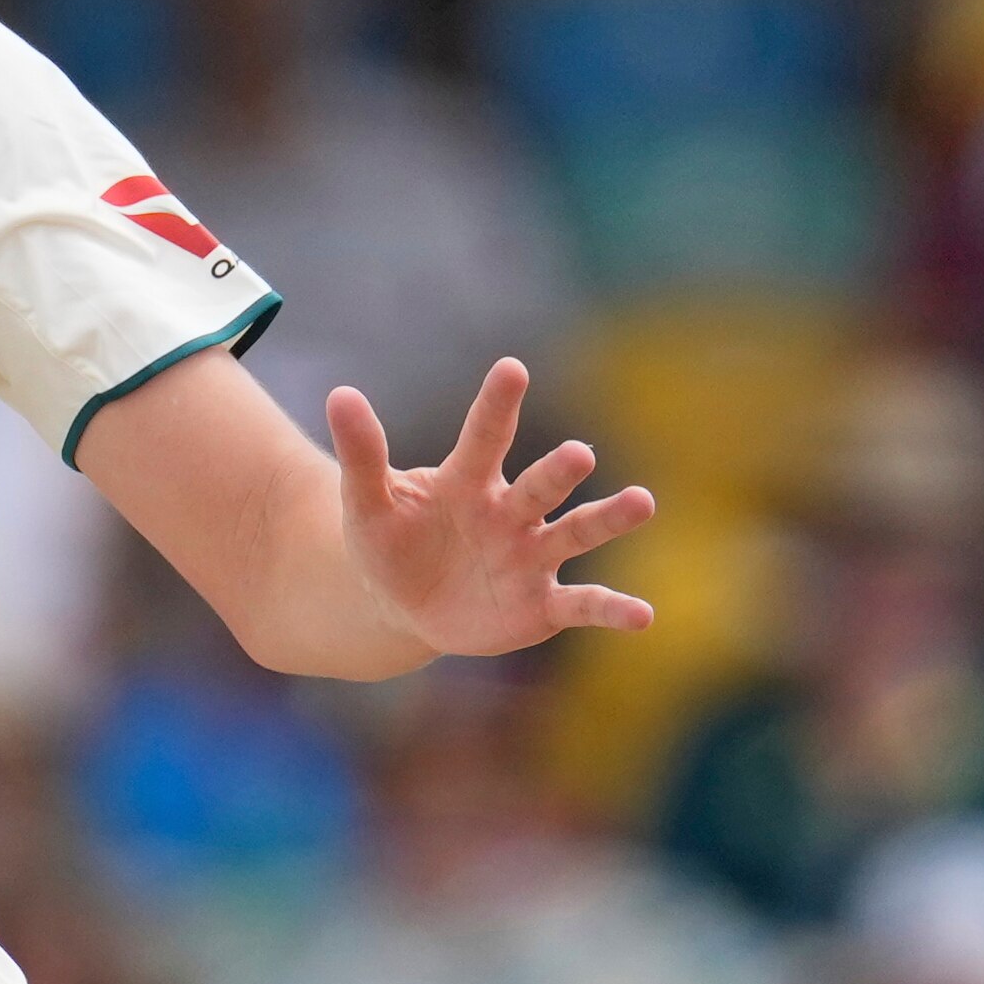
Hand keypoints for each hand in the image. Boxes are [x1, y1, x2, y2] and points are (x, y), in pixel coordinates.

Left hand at [328, 358, 653, 658]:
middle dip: (559, 471)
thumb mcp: (367, 503)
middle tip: (578, 454)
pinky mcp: (543, 604)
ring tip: (641, 501)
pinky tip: (643, 615)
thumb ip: (362, 453)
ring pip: (576, 532)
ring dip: (608, 518)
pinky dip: (613, 609)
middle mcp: (510, 512)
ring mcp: (531, 556)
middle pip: (539, 485)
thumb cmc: (389, 542)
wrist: (401, 604)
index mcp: (468, 481)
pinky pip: (583, 603)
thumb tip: (339, 393)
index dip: (496, 404)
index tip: (511, 368)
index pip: (485, 436)